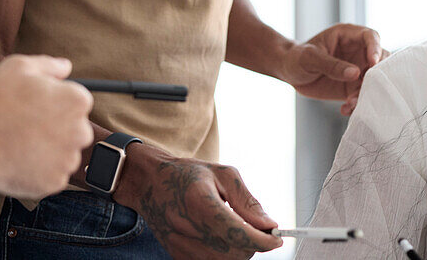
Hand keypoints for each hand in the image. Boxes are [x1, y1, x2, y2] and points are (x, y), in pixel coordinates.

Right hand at [0, 54, 93, 197]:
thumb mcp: (19, 67)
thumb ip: (49, 65)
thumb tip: (65, 67)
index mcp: (77, 101)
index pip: (77, 101)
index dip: (56, 103)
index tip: (38, 107)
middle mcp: (80, 131)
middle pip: (75, 128)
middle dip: (57, 127)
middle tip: (30, 126)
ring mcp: (68, 159)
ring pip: (64, 153)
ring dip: (49, 150)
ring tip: (23, 143)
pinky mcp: (56, 182)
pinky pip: (52, 174)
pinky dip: (40, 170)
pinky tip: (21, 159)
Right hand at [114, 145, 281, 258]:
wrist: (150, 184)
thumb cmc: (189, 174)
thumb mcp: (223, 174)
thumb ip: (247, 201)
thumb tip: (269, 225)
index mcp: (199, 201)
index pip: (237, 232)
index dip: (262, 240)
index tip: (276, 239)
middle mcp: (186, 226)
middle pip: (233, 253)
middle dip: (253, 245)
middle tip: (258, 230)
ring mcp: (179, 244)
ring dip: (240, 252)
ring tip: (239, 232)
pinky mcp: (177, 255)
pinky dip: (224, 256)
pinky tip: (222, 238)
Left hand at [280, 24, 386, 114]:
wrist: (289, 72)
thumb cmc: (297, 57)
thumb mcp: (310, 58)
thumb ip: (331, 65)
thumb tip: (356, 73)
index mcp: (348, 35)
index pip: (370, 36)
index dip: (375, 48)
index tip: (373, 63)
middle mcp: (358, 51)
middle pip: (380, 59)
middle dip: (376, 75)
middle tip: (364, 88)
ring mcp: (357, 69)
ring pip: (374, 80)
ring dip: (367, 93)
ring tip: (350, 103)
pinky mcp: (353, 86)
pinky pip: (363, 95)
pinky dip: (358, 104)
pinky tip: (345, 109)